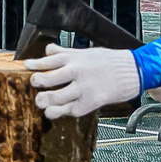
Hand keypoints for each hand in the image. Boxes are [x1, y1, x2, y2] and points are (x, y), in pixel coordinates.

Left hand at [23, 47, 146, 118]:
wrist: (133, 71)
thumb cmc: (109, 61)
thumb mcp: (85, 52)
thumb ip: (64, 53)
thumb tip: (48, 50)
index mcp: (73, 58)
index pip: (46, 61)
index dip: (34, 65)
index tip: (27, 67)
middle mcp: (76, 72)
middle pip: (46, 80)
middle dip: (36, 83)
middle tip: (34, 85)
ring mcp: (82, 88)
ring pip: (54, 98)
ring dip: (43, 101)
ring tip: (41, 101)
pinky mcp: (89, 103)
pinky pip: (68, 110)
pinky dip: (59, 111)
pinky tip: (55, 110)